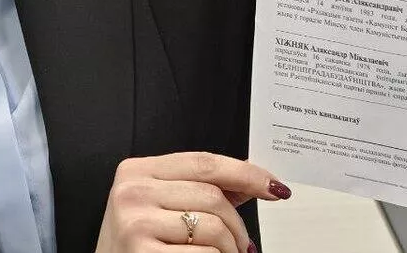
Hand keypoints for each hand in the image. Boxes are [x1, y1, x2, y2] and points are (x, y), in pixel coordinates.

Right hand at [94, 152, 290, 252]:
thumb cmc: (137, 243)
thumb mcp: (160, 206)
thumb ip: (200, 189)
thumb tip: (251, 180)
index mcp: (137, 170)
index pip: (203, 162)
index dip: (245, 172)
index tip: (273, 186)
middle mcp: (133, 192)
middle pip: (212, 196)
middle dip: (238, 225)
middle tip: (242, 245)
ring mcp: (135, 223)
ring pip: (213, 228)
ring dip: (230, 248)